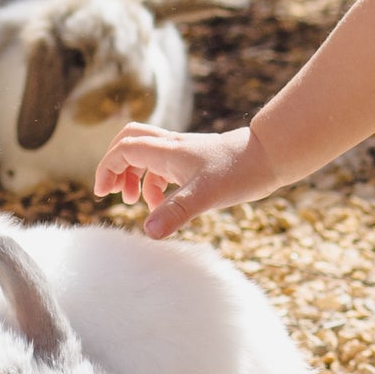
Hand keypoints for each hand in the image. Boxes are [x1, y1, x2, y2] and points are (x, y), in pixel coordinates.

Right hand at [93, 125, 278, 237]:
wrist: (271, 157)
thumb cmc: (239, 171)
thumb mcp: (205, 196)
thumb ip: (176, 212)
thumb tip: (149, 231)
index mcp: (167, 151)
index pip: (122, 150)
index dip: (106, 169)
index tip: (103, 193)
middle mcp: (172, 147)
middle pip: (129, 141)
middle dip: (116, 165)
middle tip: (115, 192)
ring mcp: (185, 153)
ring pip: (147, 155)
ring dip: (136, 177)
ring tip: (139, 204)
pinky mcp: (197, 162)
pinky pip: (165, 167)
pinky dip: (156, 183)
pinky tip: (164, 205)